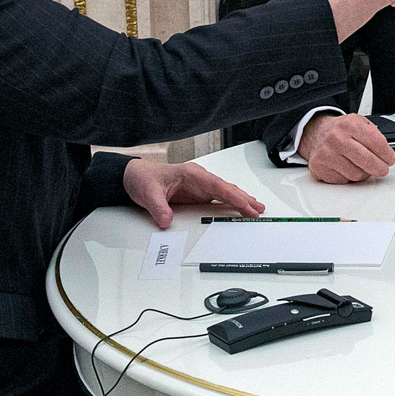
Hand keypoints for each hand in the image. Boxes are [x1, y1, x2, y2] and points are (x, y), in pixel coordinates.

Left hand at [123, 159, 264, 228]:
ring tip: (257, 209)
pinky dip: (232, 205)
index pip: (217, 185)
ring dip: (242, 201)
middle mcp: (200, 179)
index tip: (244, 203)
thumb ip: (158, 208)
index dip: (232, 195)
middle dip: (244, 199)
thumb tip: (167, 221)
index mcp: (192, 174)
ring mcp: (200, 187)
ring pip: (226, 194)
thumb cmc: (143, 179)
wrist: (135, 177)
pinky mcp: (198, 195)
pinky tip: (241, 210)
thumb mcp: (148, 194)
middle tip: (258, 210)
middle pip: (227, 189)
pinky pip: (219, 200)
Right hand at [300, 112, 394, 183]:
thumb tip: (387, 154)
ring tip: (361, 165)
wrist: (316, 132)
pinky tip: (346, 167)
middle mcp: (336, 139)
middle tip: (383, 169)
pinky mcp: (319, 168)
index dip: (387, 155)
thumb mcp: (359, 123)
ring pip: (356, 175)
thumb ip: (375, 135)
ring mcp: (326, 154)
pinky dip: (348, 177)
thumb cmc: (341, 130)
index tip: (390, 159)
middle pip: (367, 161)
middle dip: (380, 168)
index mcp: (350, 125)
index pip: (377, 144)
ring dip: (363, 173)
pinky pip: (343, 181)